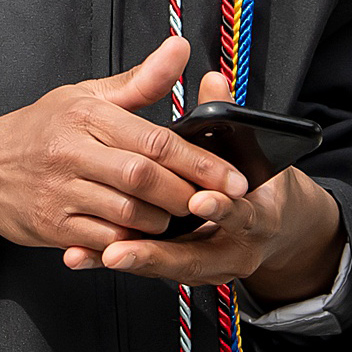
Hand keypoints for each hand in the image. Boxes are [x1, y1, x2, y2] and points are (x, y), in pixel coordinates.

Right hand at [0, 36, 244, 254]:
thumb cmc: (40, 129)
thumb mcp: (85, 95)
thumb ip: (140, 80)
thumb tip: (182, 48)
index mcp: (86, 115)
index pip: (155, 140)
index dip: (201, 162)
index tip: (235, 177)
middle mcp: (71, 152)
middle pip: (145, 179)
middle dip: (188, 195)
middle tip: (217, 203)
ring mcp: (60, 192)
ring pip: (128, 215)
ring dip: (163, 221)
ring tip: (181, 217)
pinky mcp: (52, 226)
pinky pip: (104, 241)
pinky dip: (132, 243)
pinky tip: (146, 237)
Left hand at [80, 70, 346, 298]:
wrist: (270, 229)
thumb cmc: (255, 185)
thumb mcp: (247, 152)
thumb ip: (226, 116)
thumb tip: (213, 79)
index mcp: (260, 217)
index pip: (241, 216)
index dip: (220, 208)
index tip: (198, 200)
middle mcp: (239, 250)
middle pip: (196, 258)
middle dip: (158, 251)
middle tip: (122, 247)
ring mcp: (212, 266)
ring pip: (170, 268)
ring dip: (136, 260)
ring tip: (103, 254)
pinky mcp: (186, 272)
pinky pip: (148, 272)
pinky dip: (115, 262)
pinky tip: (81, 257)